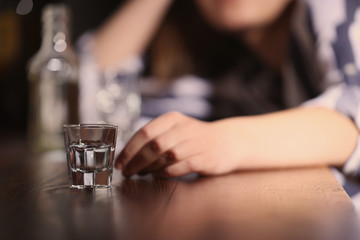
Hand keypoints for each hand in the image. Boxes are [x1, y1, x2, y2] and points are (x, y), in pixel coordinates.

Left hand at [114, 112, 246, 177]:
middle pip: (154, 145)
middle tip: (127, 171)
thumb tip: (128, 154)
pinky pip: (180, 166)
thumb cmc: (194, 138)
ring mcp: (196, 143)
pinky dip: (166, 173)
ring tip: (141, 173)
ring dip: (150, 167)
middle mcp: (184, 128)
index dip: (129, 149)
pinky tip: (158, 176)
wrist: (227, 142)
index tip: (120, 162)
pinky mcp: (205, 158)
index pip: (145, 132)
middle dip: (136, 161)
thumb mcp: (175, 129)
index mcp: (173, 119)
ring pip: (167, 156)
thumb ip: (155, 137)